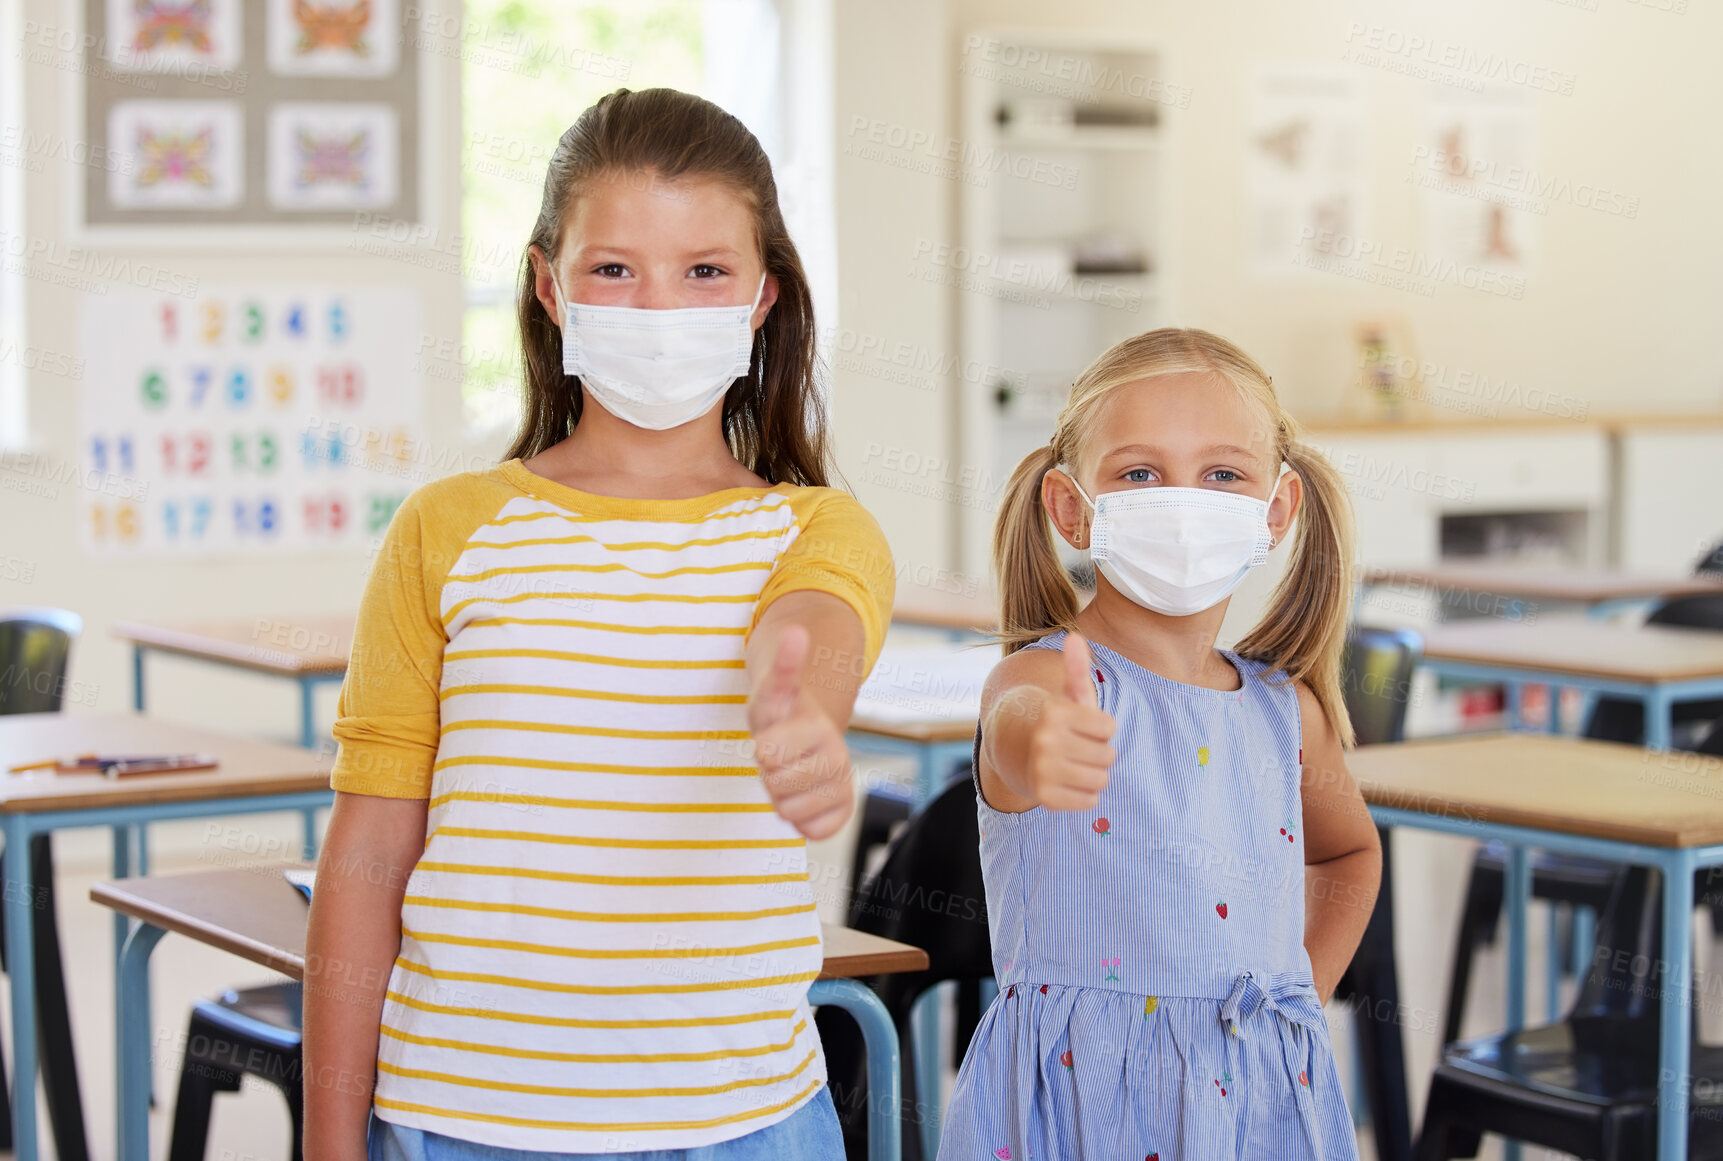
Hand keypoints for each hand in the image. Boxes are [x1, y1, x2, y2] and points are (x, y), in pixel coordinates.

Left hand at [748, 625, 852, 839]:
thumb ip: (784, 665)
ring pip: (790, 811)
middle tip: (778, 760)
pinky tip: (801, 799)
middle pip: (777, 786)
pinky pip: (813, 831)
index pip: (767, 754)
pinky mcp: (844, 811)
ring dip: (780, 798)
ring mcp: (843, 785)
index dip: (760, 751)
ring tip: (787, 777)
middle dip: (768, 776)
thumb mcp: (774, 690)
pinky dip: (800, 821)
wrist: (802, 739)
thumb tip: (796, 632)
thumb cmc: (781, 715)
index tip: (771, 739)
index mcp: (820, 728)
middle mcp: (838, 757)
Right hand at [1024, 632, 1116, 810]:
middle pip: (1108, 756)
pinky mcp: (1044, 798)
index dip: (1100, 729)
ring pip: (1101, 780)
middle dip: (1099, 752)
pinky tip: (1069, 782)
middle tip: (1077, 748)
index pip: (1109, 728)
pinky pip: (1090, 801)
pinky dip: (1085, 794)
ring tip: (1074, 764)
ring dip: (1094, 774)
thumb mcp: (1067, 696)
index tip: (1081, 727)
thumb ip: (1076, 668)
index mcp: (1054, 713)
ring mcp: (1042, 771)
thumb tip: (1076, 637)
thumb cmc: (1056, 722)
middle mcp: (1045, 741)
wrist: (1018, 752)